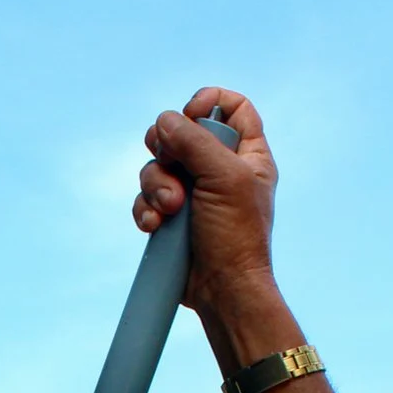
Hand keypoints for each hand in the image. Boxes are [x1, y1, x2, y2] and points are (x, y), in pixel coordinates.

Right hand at [134, 87, 284, 336]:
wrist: (221, 290)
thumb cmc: (236, 236)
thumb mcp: (224, 178)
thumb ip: (195, 141)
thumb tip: (164, 121)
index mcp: (247, 154)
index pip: (231, 107)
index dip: (208, 102)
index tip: (192, 114)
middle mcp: (219, 169)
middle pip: (181, 133)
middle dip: (168, 149)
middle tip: (172, 164)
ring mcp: (192, 194)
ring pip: (157, 166)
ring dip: (155, 185)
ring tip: (169, 210)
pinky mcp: (171, 217)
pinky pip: (146, 198)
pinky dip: (146, 209)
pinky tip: (155, 226)